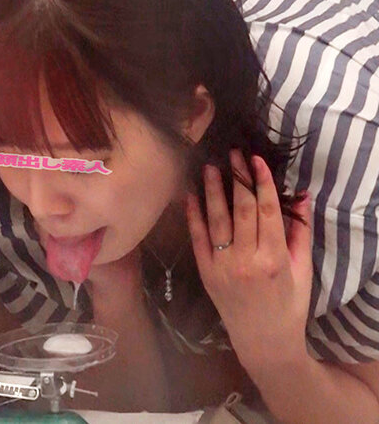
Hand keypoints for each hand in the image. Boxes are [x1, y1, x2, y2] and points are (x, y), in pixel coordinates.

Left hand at [185, 149, 312, 367]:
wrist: (262, 340)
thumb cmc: (288, 304)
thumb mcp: (302, 269)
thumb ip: (300, 231)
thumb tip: (301, 194)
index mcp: (273, 258)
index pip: (267, 210)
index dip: (261, 182)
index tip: (256, 159)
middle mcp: (245, 259)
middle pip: (240, 210)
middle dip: (237, 179)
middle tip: (234, 153)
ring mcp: (221, 266)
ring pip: (216, 220)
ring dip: (213, 191)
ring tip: (210, 167)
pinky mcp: (205, 272)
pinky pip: (197, 239)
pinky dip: (193, 215)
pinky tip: (191, 195)